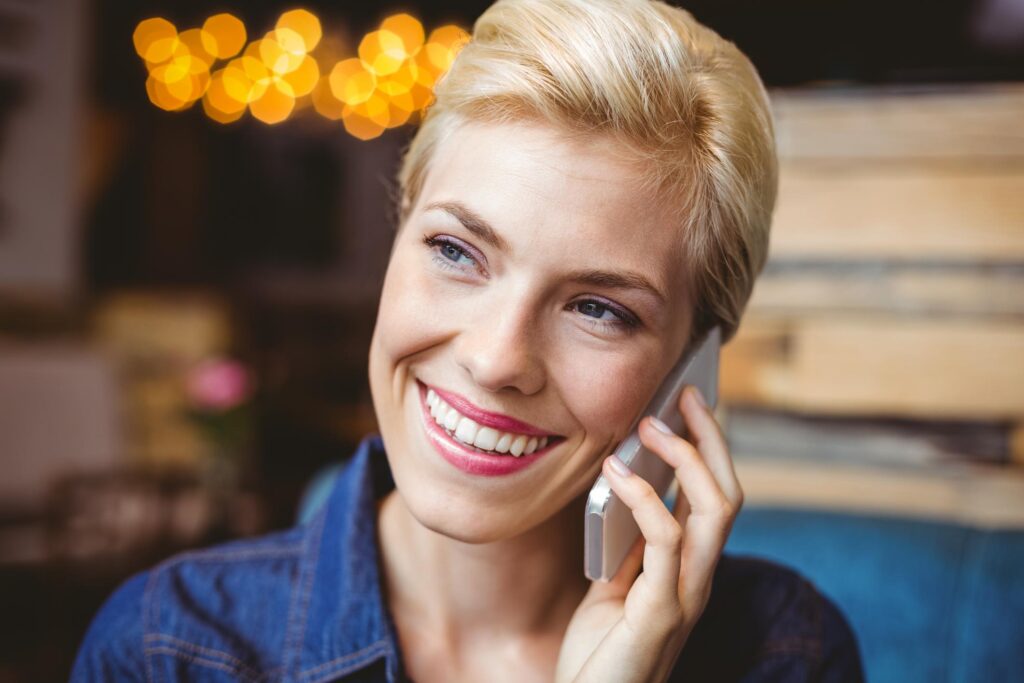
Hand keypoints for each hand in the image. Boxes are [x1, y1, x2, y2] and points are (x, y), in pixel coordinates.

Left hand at [555, 385, 742, 682]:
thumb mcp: (615, 583)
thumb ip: (628, 541)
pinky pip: (666, 543)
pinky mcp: (659, 616)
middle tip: (684, 394)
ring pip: (715, 512)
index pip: (715, 498)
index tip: (689, 403)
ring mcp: (685, 598)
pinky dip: (645, 498)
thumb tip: (626, 480)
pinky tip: (615, 472)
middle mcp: (698, 581)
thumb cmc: (599, 651)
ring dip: (686, 458)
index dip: (710, 448)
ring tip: (649, 425)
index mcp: (689, 570)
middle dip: (711, 439)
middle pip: (728, 496)